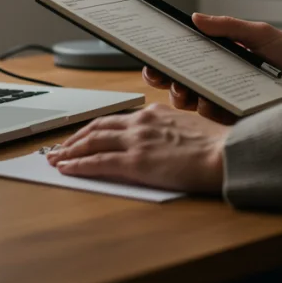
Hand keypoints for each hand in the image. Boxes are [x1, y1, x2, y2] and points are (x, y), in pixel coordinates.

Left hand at [45, 104, 227, 193]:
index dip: (96, 129)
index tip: (85, 136)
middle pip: (98, 127)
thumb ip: (169, 132)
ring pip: (92, 142)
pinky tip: (67, 169)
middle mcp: (141, 122)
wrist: (225, 155)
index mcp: (154, 114)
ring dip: (70, 151)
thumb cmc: (216, 147)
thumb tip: (161, 143)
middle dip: (76, 138)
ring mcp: (136, 141)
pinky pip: (98, 162)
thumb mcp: (189, 129)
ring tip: (56, 159)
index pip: (116, 120)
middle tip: (61, 148)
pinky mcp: (135, 162)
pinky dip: (78, 165)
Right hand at [144, 13, 281, 120]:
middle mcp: (220, 80)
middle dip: (165, 78)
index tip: (151, 53)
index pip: (185, 57)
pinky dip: (208, 110)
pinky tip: (210, 103)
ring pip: (191, 103)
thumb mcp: (261, 35)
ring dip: (183, 96)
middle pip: (180, 82)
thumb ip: (229, 27)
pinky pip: (214, 120)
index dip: (164, 57)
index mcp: (222, 58)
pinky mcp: (239, 121)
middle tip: (162, 75)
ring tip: (188, 90)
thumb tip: (195, 18)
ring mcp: (228, 102)